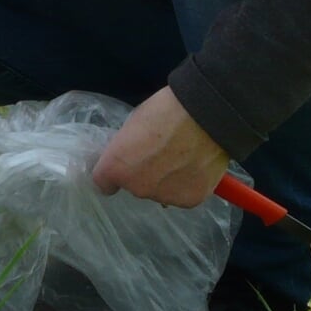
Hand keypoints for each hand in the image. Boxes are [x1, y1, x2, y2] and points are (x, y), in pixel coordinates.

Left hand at [90, 87, 231, 207]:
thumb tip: (133, 157)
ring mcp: (163, 197)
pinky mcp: (190, 200)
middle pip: (136, 186)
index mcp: (116, 168)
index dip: (116, 170)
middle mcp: (136, 189)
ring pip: (160, 192)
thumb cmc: (165, 109)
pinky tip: (197, 165)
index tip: (127, 162)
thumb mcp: (133, 124)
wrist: (206, 115)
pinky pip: (183, 194)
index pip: (103, 182)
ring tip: (184, 157)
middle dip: (144, 174)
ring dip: (167, 180)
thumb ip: (127, 149)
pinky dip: (188, 184)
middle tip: (162, 152)